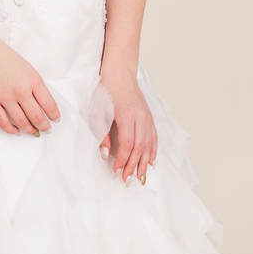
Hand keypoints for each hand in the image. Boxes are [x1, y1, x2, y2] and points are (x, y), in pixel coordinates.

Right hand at [0, 39, 60, 135]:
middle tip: (46, 129)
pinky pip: (3, 123)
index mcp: (33, 79)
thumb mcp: (27, 68)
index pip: (49, 105)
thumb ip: (35, 86)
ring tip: (33, 131)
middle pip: (37, 117)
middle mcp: (21, 90)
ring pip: (22, 122)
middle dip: (44, 126)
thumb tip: (42, 105)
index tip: (55, 119)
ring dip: (30, 130)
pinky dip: (11, 130)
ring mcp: (5, 97)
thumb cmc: (5, 57)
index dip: (54, 116)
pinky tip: (16, 131)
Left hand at [98, 68, 156, 184]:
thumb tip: (105, 154)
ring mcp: (147, 117)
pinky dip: (153, 151)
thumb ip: (101, 133)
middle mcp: (140, 117)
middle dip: (134, 166)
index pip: (127, 145)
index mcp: (127, 115)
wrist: (120, 73)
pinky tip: (151, 162)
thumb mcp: (98, 110)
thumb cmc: (107, 89)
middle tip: (128, 180)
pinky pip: (154, 138)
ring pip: (149, 145)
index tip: (116, 171)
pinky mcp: (149, 117)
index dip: (122, 161)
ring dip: (144, 163)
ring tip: (140, 176)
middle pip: (140, 148)